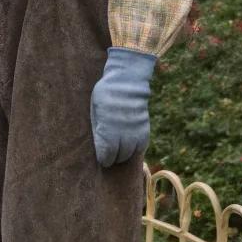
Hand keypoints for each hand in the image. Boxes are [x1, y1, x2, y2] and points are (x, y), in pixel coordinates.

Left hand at [90, 48, 156, 168]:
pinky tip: (130, 145)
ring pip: (131, 153)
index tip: (102, 158)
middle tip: (110, 155)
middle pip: (120, 156)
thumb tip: (100, 146)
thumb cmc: (105, 96)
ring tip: (120, 151)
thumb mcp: (95, 112)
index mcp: (108, 131)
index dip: (104, 159)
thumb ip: (98, 130)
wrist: (126, 82)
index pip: (107, 155)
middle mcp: (124, 135)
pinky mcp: (145, 129)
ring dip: (125, 154)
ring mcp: (136, 132)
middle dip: (114, 158)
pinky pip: (141, 146)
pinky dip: (135, 148)